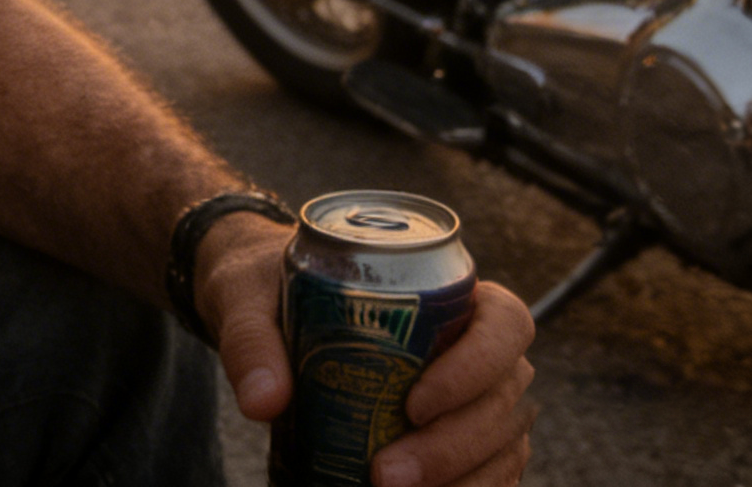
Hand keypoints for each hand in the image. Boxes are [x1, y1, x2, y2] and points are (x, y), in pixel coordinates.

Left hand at [195, 223, 535, 485]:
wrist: (259, 304)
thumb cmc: (266, 285)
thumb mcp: (247, 296)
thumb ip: (251, 341)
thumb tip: (263, 403)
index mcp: (443, 288)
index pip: (504, 322)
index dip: (478, 366)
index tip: (415, 403)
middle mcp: (474, 343)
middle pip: (505, 398)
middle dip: (454, 445)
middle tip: (387, 475)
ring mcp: (476, 396)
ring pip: (505, 444)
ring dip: (461, 478)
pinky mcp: (463, 439)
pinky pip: (493, 474)